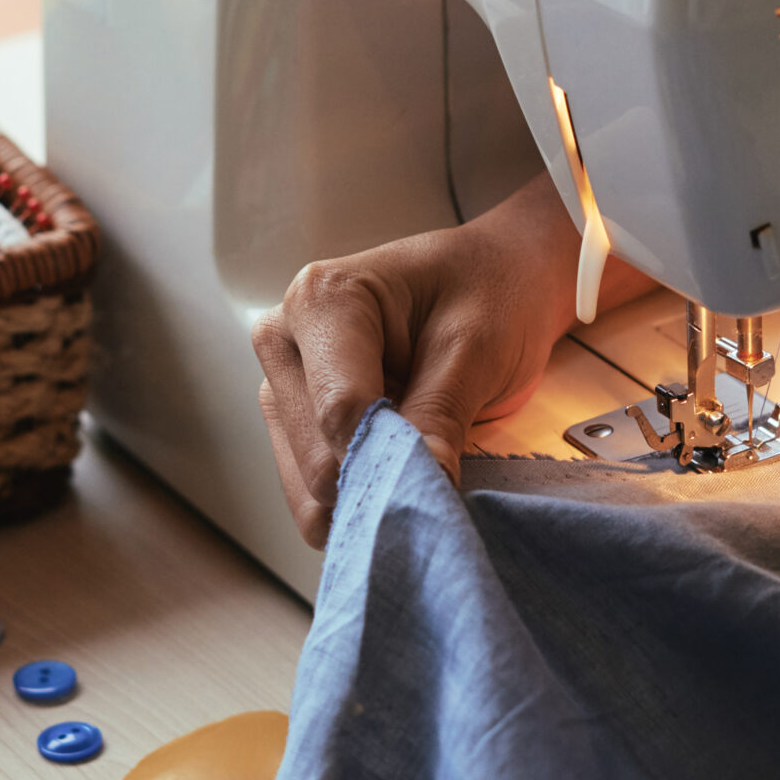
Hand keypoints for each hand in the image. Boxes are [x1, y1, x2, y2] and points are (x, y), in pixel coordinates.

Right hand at [251, 174, 651, 547]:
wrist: (496, 276)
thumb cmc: (489, 292)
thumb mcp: (480, 346)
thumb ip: (441, 413)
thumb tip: (416, 489)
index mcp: (322, 300)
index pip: (340, 410)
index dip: (392, 462)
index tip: (442, 485)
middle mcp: (285, 342)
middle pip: (318, 460)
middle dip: (384, 483)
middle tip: (447, 469)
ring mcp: (284, 388)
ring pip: (309, 491)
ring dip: (374, 497)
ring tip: (427, 460)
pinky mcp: (295, 426)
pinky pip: (313, 498)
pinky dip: (365, 502)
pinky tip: (403, 472)